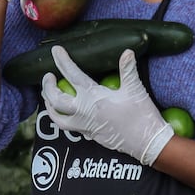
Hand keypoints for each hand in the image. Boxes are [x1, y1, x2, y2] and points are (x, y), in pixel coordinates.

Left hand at [42, 48, 173, 165]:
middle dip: (48, 87)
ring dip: (49, 106)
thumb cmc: (141, 115)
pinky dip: (61, 118)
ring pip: (57, 118)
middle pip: (55, 99)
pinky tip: (65, 113)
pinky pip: (68, 127)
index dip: (62, 61)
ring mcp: (85, 126)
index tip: (55, 50)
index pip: (72, 75)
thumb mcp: (135, 90)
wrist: (146, 143)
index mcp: (93, 97)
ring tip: (48, 96)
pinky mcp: (89, 135)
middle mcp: (84, 112)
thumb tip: (127, 52)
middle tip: (48, 77)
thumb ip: (128, 70)